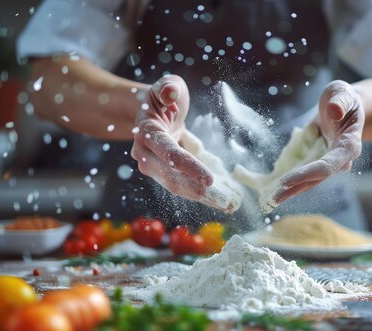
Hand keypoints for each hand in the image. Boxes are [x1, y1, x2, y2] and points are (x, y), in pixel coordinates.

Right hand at [130, 75, 223, 208]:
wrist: (152, 111)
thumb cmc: (161, 97)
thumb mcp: (165, 85)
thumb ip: (167, 88)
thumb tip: (171, 94)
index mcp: (146, 134)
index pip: (169, 153)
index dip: (190, 167)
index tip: (210, 179)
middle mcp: (145, 155)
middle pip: (172, 178)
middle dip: (198, 191)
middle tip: (224, 201)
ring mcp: (153, 167)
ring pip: (177, 187)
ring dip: (201, 197)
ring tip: (225, 205)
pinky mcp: (163, 173)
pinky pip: (182, 185)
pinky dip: (200, 193)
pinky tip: (220, 199)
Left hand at [265, 80, 363, 208]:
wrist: (345, 106)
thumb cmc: (346, 98)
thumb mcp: (344, 93)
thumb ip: (340, 101)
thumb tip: (333, 111)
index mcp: (349, 146)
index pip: (327, 166)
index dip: (306, 174)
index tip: (285, 181)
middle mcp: (339, 161)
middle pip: (314, 180)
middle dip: (292, 190)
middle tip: (271, 200)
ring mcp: (327, 164)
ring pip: (306, 182)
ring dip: (287, 192)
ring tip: (267, 201)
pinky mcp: (316, 163)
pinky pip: (300, 175)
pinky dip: (285, 183)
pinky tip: (267, 189)